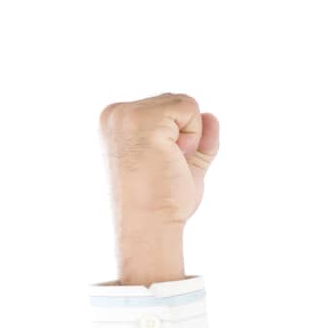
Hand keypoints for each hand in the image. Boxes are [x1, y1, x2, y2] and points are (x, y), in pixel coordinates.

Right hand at [98, 93, 220, 234]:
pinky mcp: (142, 120)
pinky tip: (173, 156)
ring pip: (185, 103)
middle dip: (186, 135)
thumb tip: (212, 116)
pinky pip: (189, 108)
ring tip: (168, 162)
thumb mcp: (186, 165)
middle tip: (167, 165)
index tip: (163, 164)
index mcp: (118, 122)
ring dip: (190, 136)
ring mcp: (125, 115)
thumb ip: (199, 141)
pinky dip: (193, 135)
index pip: (166, 109)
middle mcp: (116, 113)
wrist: (151, 225)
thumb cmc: (164, 203)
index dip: (181, 137)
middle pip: (177, 101)